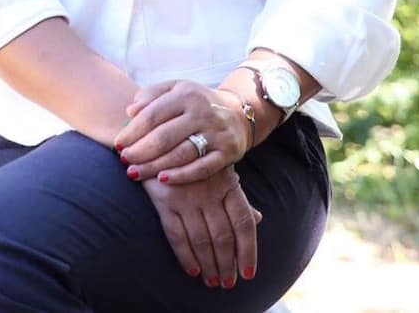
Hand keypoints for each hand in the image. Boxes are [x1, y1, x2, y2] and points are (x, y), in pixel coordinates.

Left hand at [113, 80, 251, 184]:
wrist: (238, 113)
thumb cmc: (195, 102)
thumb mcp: (175, 89)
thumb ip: (151, 95)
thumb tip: (130, 111)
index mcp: (185, 94)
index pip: (152, 115)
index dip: (132, 131)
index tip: (117, 144)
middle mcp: (202, 112)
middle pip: (164, 136)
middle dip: (140, 151)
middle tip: (124, 160)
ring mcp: (216, 133)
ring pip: (181, 154)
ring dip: (154, 166)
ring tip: (135, 172)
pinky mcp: (228, 152)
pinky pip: (202, 168)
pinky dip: (182, 175)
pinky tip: (162, 179)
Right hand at [141, 169, 260, 287]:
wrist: (160, 135)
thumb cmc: (195, 157)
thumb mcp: (221, 171)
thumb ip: (237, 197)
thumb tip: (258, 218)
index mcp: (229, 184)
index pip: (244, 223)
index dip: (248, 251)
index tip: (248, 274)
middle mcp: (209, 191)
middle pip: (223, 236)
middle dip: (227, 264)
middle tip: (228, 283)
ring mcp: (186, 196)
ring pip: (201, 240)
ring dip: (209, 265)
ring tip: (212, 282)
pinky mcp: (164, 200)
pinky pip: (176, 235)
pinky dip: (186, 256)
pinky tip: (192, 270)